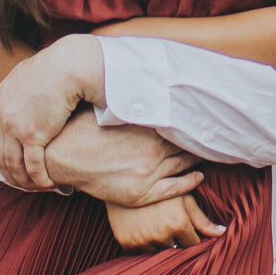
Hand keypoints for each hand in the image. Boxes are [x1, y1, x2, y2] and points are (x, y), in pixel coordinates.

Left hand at [0, 37, 103, 189]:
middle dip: (7, 173)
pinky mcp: (33, 135)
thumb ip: (20, 89)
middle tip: (18, 183)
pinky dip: (39, 179)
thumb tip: (25, 94)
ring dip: (24, 180)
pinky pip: (33, 166)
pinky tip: (48, 184)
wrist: (68, 65)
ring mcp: (15, 125)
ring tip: (35, 186)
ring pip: (13, 163)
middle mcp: (2, 114)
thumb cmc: (56, 67)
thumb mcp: (27, 75)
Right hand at [43, 110, 204, 206]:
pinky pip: (175, 189)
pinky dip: (191, 182)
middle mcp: (151, 149)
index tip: (206, 113)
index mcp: (146, 125)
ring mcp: (147, 173)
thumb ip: (132, 101)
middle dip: (199, 138)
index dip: (193, 118)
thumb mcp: (109, 108)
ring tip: (208, 152)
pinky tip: (199, 177)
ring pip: (184, 164)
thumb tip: (147, 80)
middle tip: (216, 133)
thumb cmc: (82, 129)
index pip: (181, 120)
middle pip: (186, 143)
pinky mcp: (140, 193)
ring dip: (197, 158)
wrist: (59, 157)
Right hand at [105, 195, 225, 252]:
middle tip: (167, 223)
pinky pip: (140, 253)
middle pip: (176, 249)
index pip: (193, 244)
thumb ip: (202, 219)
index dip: (191, 236)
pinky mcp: (127, 242)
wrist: (122, 180)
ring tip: (154, 224)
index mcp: (178, 223)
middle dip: (176, 240)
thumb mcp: (183, 198)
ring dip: (159, 244)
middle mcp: (161, 234)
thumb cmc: (158, 188)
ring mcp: (142, 240)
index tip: (185, 228)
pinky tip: (143, 229)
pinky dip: (144, 245)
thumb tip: (222, 233)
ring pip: (158, 252)